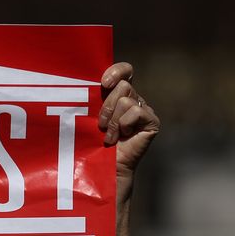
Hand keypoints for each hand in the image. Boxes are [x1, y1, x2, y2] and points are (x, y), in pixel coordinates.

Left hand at [98, 62, 159, 183]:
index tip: (103, 83)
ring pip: (126, 100)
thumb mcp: (90, 115)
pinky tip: (122, 137)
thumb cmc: (93, 140)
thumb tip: (82, 81)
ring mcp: (144, 110)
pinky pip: (136, 111)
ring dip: (113, 120)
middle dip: (107, 106)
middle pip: (123, 86)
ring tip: (109, 135)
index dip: (117, 71)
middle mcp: (134, 99)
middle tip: (101, 125)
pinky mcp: (151, 121)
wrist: (104, 165)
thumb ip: (93, 98)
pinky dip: (124, 124)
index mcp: (119, 94)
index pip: (125, 70)